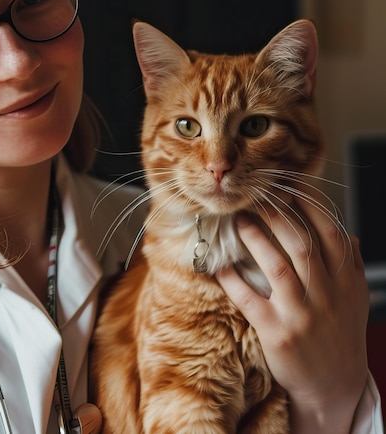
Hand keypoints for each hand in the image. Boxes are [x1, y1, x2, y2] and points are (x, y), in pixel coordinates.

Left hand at [216, 198, 369, 433]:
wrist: (334, 387)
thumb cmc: (340, 336)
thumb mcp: (355, 301)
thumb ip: (351, 266)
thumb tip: (348, 235)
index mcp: (346, 283)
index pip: (330, 235)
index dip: (311, 207)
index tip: (291, 187)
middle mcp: (326, 296)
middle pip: (301, 245)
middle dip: (278, 216)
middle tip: (257, 198)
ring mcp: (301, 316)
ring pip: (277, 266)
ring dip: (255, 239)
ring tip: (238, 220)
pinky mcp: (277, 334)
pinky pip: (249, 299)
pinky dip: (232, 279)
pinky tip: (219, 263)